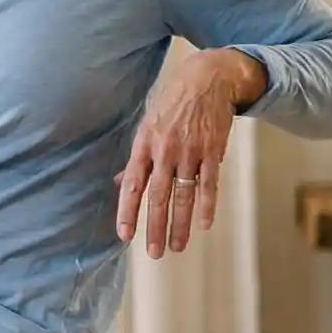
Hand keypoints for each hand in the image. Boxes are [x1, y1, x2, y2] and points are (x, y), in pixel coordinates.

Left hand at [115, 50, 258, 259]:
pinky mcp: (213, 151)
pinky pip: (209, 184)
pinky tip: (204, 224)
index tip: (124, 235)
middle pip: (158, 196)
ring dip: (180, 224)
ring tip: (177, 247)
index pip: (132, 184)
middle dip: (155, 227)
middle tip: (154, 253)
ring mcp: (191, 151)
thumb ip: (136, 158)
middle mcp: (165, 150)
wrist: (207, 79)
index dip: (127, 211)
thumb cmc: (172, 104)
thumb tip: (119, 183)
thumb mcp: (147, 125)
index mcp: (144, 144)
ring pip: (184, 195)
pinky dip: (207, 205)